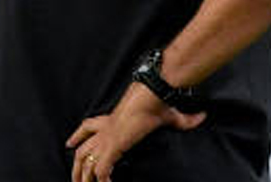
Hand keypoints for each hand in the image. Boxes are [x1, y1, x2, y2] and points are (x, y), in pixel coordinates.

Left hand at [65, 82, 205, 181]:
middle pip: (80, 149)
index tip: (69, 143)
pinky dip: (103, 181)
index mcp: (110, 121)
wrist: (150, 96)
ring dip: (83, 178)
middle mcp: (104, 130)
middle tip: (74, 179)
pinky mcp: (112, 147)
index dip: (78, 136)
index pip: (87, 126)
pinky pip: (101, 170)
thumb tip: (201, 117)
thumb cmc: (156, 103)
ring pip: (85, 162)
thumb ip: (183, 120)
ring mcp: (106, 139)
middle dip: (76, 167)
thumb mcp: (169, 115)